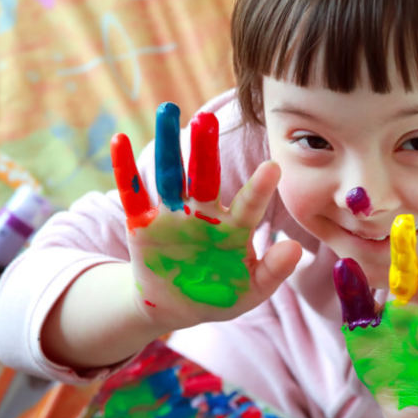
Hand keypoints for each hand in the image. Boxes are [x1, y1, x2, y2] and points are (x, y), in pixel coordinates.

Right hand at [111, 103, 300, 330]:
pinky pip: (133, 194)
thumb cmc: (220, 294)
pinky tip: (119, 140)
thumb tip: (297, 248)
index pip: (249, 205)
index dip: (260, 188)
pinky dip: (125, 170)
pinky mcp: (143, 224)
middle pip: (206, 176)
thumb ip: (273, 272)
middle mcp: (204, 213)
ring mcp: (173, 216)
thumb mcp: (250, 290)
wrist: (177, 306)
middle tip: (207, 119)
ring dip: (167, 145)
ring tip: (167, 111)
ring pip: (170, 175)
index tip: (273, 167)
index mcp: (234, 228)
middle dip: (205, 149)